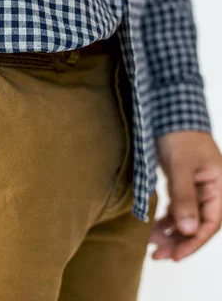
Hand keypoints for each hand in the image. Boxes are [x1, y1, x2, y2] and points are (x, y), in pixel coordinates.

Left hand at [151, 131, 221, 260]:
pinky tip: (154, 228)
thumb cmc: (179, 135)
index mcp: (220, 187)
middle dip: (179, 242)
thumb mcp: (180, 167)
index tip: (174, 256)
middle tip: (158, 256)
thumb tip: (187, 229)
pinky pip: (178, 208)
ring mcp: (198, 187)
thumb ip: (184, 197)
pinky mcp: (183, 183)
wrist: (169, 111)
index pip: (210, 224)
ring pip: (187, 218)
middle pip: (199, 224)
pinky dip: (167, 219)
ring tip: (152, 245)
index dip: (193, 242)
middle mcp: (212, 190)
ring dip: (171, 232)